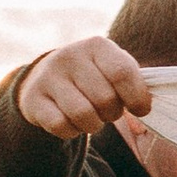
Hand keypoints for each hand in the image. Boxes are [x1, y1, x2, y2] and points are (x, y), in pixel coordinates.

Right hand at [17, 35, 152, 137]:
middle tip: (107, 111)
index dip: (137, 97)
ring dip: (94, 125)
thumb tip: (144, 108)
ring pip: (83, 115)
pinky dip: (72, 131)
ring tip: (92, 118)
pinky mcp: (32, 99)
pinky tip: (71, 122)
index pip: (123, 72)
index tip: (140, 109)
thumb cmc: (94, 77)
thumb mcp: (113, 71)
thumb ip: (133, 85)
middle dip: (113, 114)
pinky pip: (61, 126)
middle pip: (105, 99)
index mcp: (97, 45)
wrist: (45, 78)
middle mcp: (70, 56)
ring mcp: (48, 77)